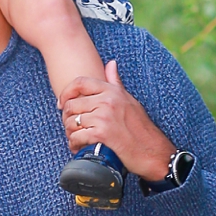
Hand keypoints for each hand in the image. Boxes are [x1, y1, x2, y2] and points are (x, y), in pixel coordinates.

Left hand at [59, 58, 174, 182]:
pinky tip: (79, 147)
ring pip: (71, 122)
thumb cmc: (141, 128)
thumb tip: (110, 63)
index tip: (61, 104)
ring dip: (70, 133)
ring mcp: (104, 117)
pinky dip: (74, 144)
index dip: (66, 92)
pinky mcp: (102, 134)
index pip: (80, 82)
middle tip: (71, 128)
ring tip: (75, 139)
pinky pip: (77, 137)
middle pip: (71, 105)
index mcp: (112, 91)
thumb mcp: (129, 100)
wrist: (153, 152)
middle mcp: (107, 101)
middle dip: (66, 119)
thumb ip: (116, 82)